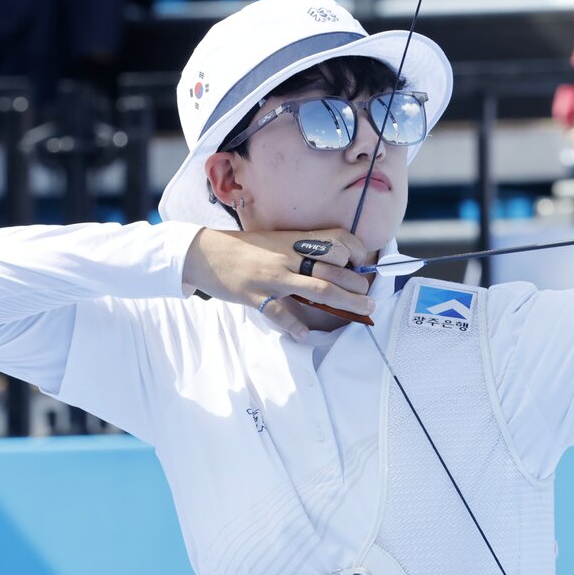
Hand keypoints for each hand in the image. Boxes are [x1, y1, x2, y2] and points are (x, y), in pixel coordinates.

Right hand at [183, 228, 375, 339]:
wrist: (204, 252)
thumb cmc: (246, 248)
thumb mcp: (278, 241)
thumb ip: (303, 250)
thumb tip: (335, 266)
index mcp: (296, 240)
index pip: (338, 240)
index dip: (357, 253)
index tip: (364, 266)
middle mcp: (289, 256)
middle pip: (335, 270)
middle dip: (358, 286)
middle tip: (370, 299)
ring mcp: (273, 276)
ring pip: (319, 290)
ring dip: (346, 303)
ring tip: (364, 312)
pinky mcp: (255, 294)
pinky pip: (280, 312)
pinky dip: (295, 325)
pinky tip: (305, 334)